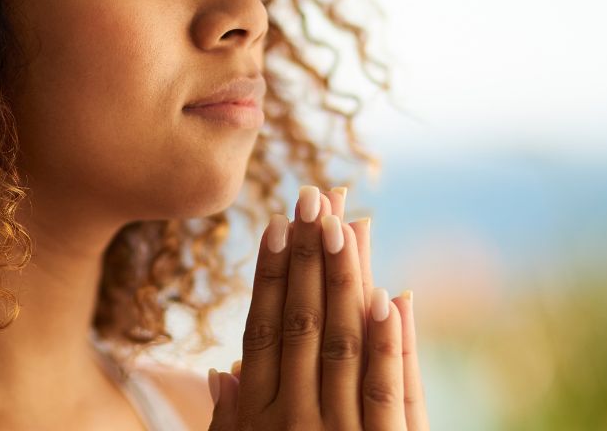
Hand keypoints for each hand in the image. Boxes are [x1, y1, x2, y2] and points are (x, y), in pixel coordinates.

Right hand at [207, 185, 429, 429]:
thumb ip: (231, 421)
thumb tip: (217, 372)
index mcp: (259, 417)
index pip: (261, 331)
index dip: (270, 274)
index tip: (278, 224)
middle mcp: (294, 420)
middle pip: (301, 323)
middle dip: (307, 255)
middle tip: (313, 197)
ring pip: (341, 344)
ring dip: (343, 280)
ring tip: (344, 225)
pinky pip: (386, 391)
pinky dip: (386, 342)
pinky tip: (389, 296)